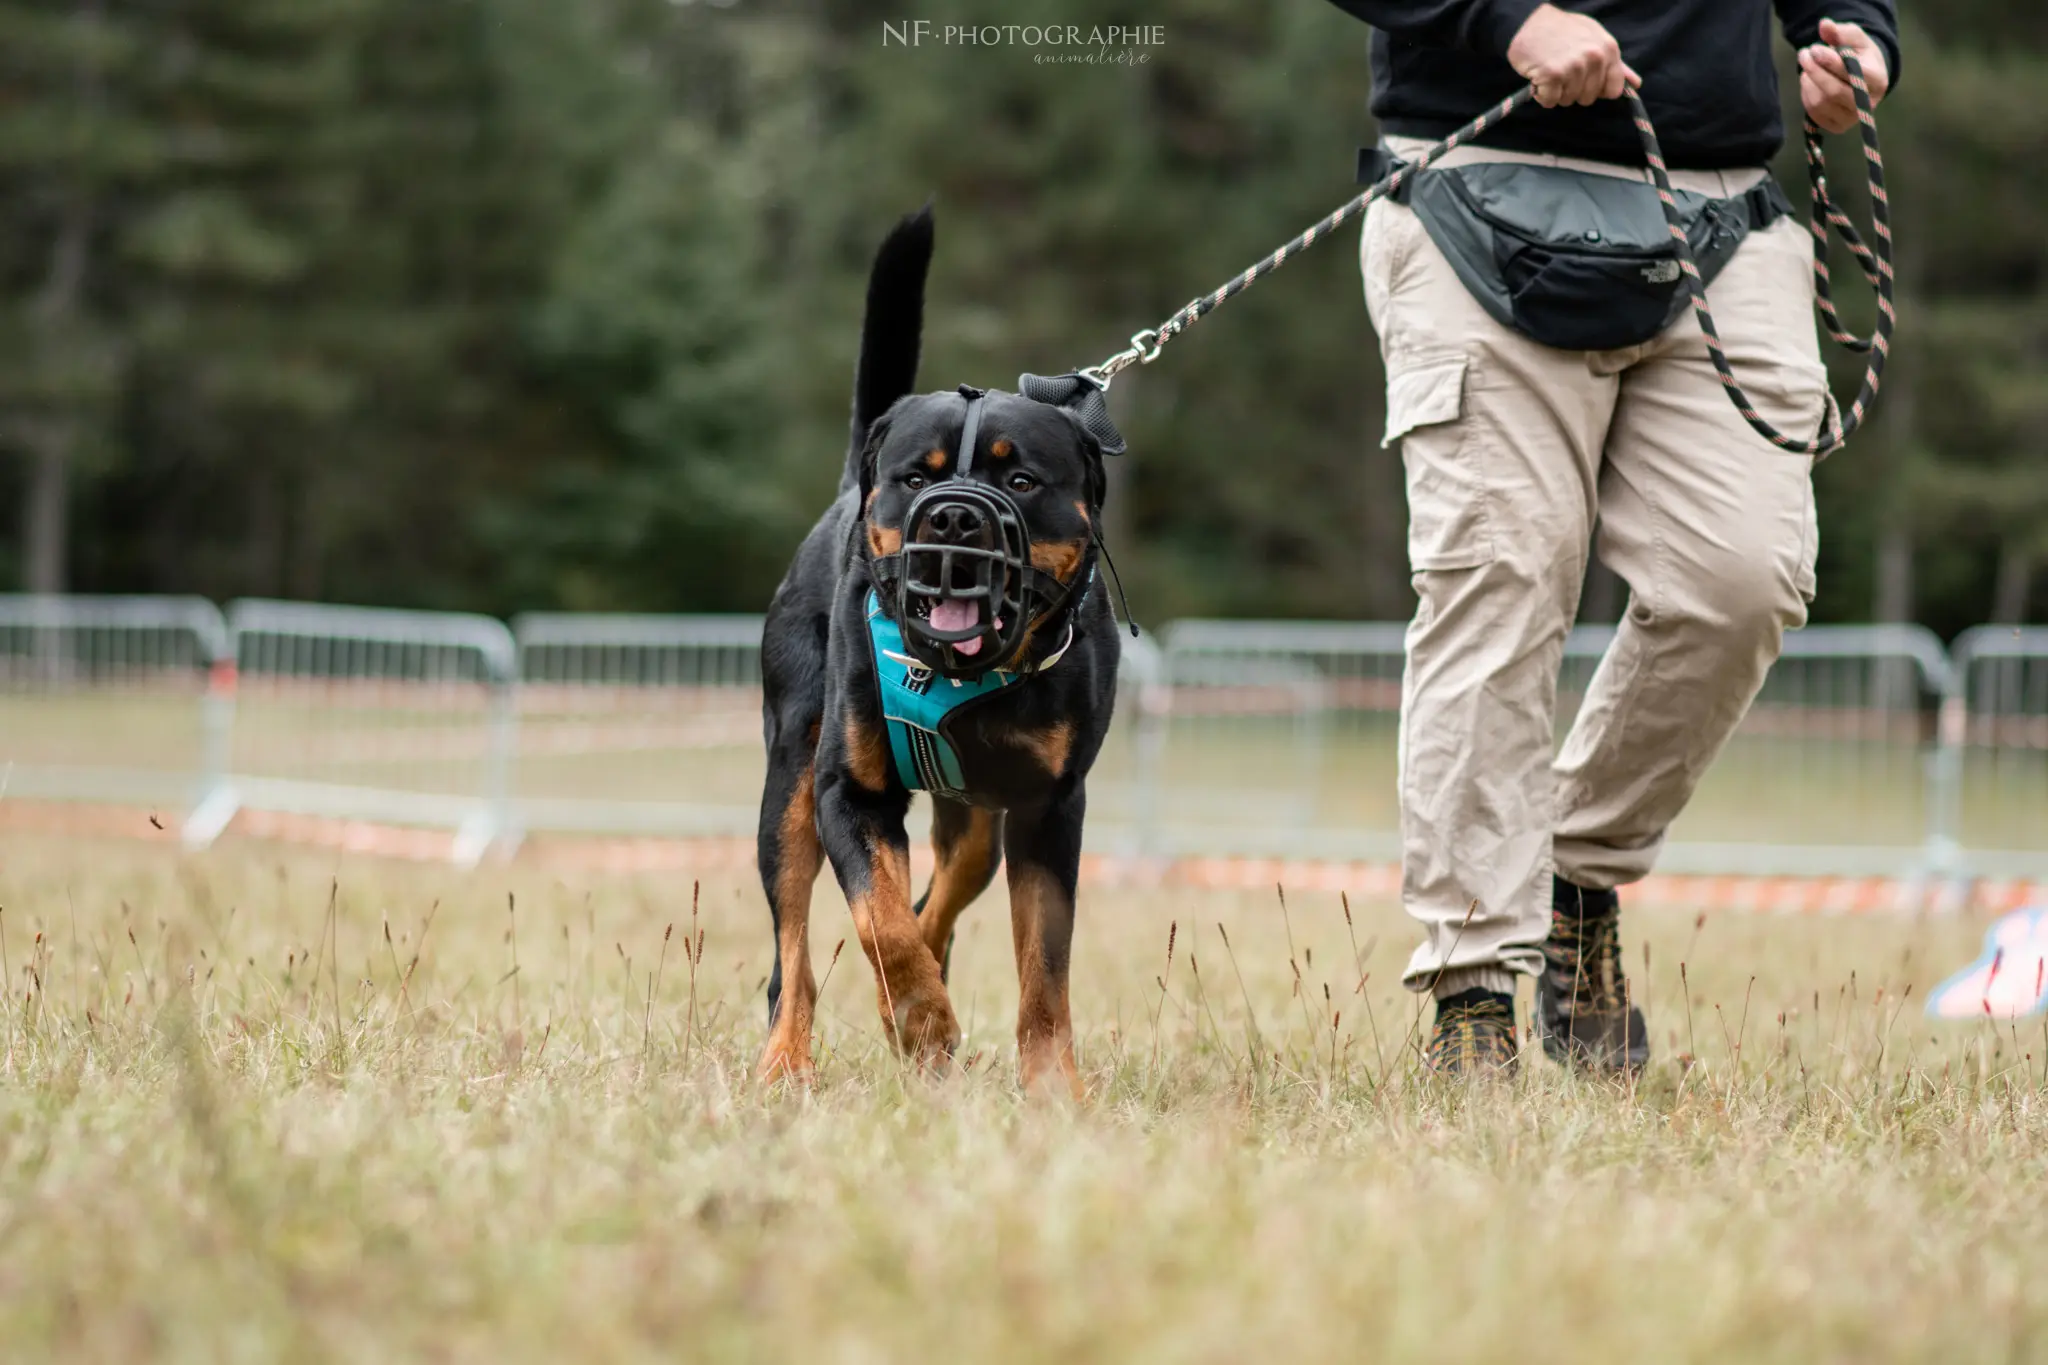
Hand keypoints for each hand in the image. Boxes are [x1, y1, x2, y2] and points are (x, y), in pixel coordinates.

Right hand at [1507, 4, 1640, 107]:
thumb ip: (1615, 64)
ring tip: (1550, 70)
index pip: (1613, 90)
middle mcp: (1594, 58)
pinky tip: (1539, 76)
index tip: (1584, 79)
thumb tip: (1636, 84)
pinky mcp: (1552, 75)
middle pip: (1588, 98)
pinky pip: (1549, 101)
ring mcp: (1574, 66)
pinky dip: (1541, 94)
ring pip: (1568, 100)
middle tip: (1562, 70)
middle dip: (1573, 90)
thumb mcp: (1595, 40)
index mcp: (1609, 50)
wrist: (1529, 20)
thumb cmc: (1564, 30)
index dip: (1596, 89)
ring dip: (1556, 91)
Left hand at [1798, 18, 1889, 132]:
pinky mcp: (1836, 127)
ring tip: (1808, 66)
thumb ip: (1842, 32)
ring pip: (1820, 103)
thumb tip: (1824, 25)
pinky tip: (1811, 82)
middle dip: (1815, 71)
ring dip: (1809, 82)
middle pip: (1834, 92)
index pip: (1853, 75)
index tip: (1815, 48)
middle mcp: (1867, 105)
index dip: (1831, 62)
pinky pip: (1813, 112)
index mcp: (1878, 81)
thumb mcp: (1855, 40)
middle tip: (1803, 54)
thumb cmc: (1860, 57)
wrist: (1863, 79)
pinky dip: (1807, 94)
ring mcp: (1851, 119)